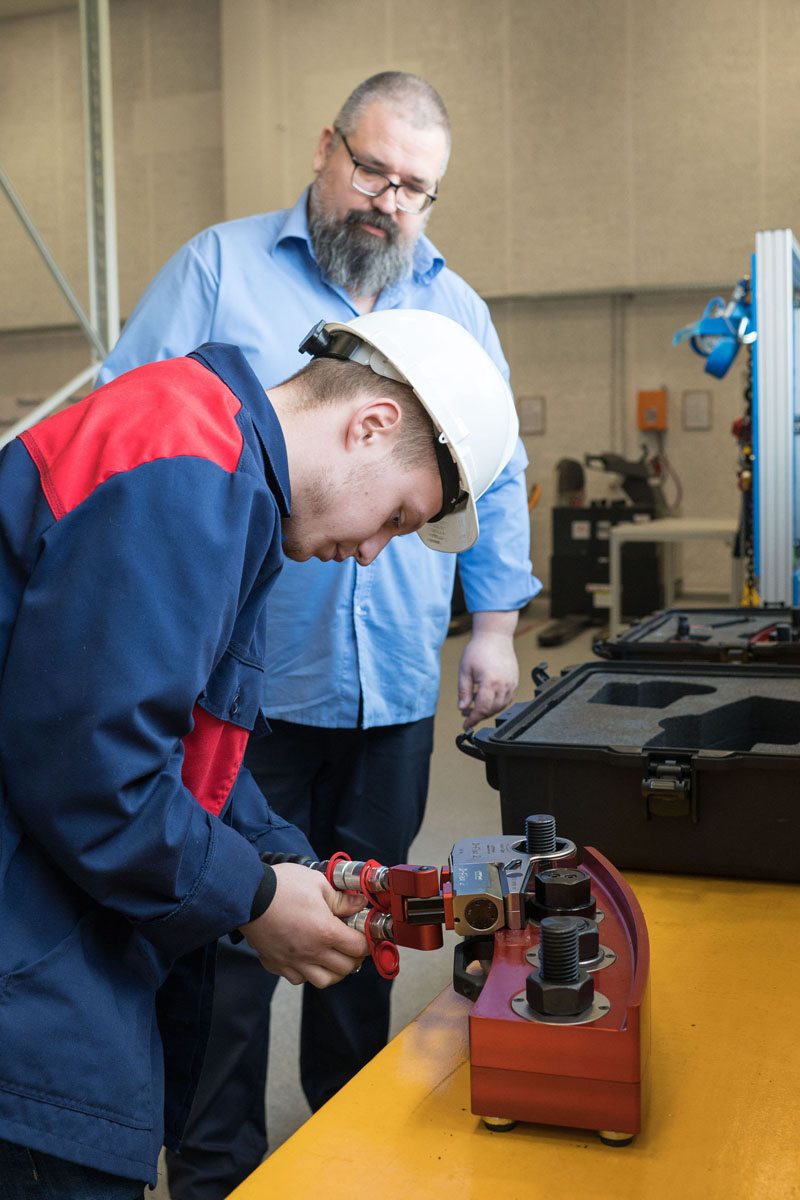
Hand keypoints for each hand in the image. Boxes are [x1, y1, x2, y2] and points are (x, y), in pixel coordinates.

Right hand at [240, 862, 368, 987]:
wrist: (246, 895)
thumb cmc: (283, 886)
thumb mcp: (318, 883)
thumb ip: (342, 898)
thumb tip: (360, 903)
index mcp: (325, 932)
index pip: (358, 948)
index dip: (367, 943)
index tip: (367, 936)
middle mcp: (311, 952)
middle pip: (345, 969)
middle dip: (355, 957)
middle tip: (353, 945)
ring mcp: (292, 961)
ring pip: (323, 981)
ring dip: (334, 971)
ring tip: (333, 957)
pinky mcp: (276, 964)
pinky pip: (298, 979)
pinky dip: (308, 973)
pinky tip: (307, 958)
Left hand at [458, 611, 519, 729]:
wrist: (495, 636)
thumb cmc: (479, 650)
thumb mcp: (465, 671)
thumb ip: (464, 692)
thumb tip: (462, 708)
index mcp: (490, 683)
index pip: (482, 709)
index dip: (473, 719)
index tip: (466, 725)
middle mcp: (504, 685)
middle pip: (492, 710)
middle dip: (478, 715)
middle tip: (466, 712)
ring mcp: (512, 684)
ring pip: (501, 706)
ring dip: (487, 709)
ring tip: (474, 703)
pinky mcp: (515, 682)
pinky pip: (507, 699)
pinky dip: (496, 703)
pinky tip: (486, 697)